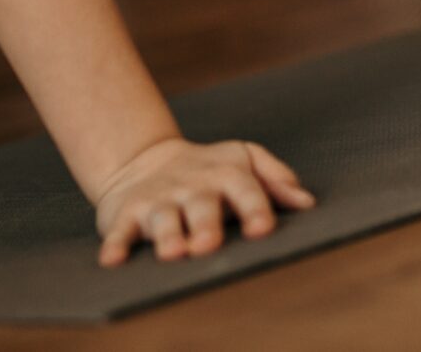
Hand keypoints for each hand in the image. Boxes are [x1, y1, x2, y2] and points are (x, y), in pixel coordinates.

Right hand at [93, 135, 314, 266]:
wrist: (145, 159)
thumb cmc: (208, 170)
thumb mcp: (243, 161)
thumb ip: (276, 179)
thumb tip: (308, 203)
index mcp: (227, 175)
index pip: (246, 190)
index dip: (255, 209)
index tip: (263, 230)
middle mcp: (193, 187)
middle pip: (202, 206)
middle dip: (205, 225)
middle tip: (209, 245)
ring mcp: (160, 199)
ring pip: (164, 219)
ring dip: (166, 235)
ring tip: (172, 253)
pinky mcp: (127, 212)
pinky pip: (120, 230)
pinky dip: (115, 245)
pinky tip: (112, 261)